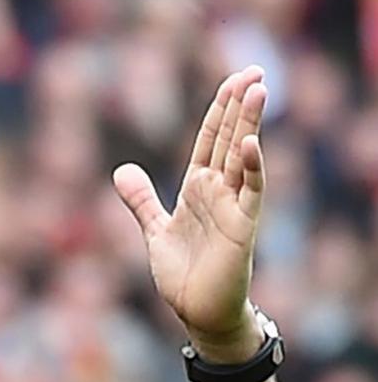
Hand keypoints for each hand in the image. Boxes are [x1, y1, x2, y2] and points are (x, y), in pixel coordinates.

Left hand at [114, 66, 268, 356]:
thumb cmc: (184, 272)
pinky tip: (249, 143)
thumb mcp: (156, 230)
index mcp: (198, 188)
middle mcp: (218, 191)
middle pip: (229, 139)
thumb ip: (141, 200)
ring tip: (259, 89)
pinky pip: (249, 191)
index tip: (233, 80)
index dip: (220, 110)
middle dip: (240, 106)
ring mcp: (233, 206)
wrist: (198, 311)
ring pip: (242, 156)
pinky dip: (250, 168)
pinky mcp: (242, 226)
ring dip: (249, 124)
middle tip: (254, 70)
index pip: (210, 140)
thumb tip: (121, 170)